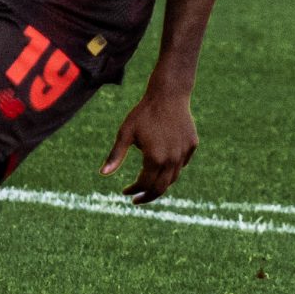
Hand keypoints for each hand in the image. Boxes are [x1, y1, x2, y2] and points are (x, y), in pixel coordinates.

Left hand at [100, 80, 196, 203]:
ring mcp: (184, 153)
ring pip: (173, 177)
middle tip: (137, 199)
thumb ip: (115, 155)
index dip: (134, 190)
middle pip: (161, 188)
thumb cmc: (144, 113)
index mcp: (155, 158)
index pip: (145, 184)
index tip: (125, 191)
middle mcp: (172, 159)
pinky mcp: (192, 145)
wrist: (169, 94)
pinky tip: (163, 165)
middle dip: (148, 196)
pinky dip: (172, 169)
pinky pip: (182, 163)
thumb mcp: (125, 133)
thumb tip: (102, 174)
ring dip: (160, 184)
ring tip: (149, 184)